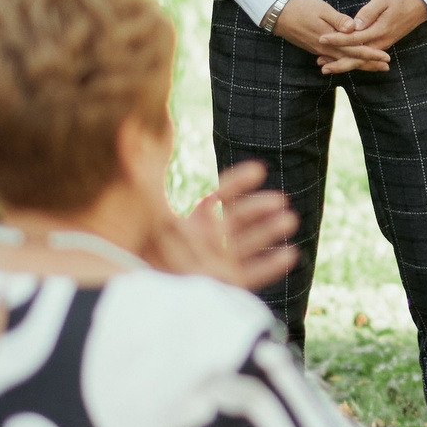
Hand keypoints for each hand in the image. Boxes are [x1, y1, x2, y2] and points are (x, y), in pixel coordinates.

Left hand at [150, 160, 300, 290]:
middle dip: (260, 208)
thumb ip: (143, 177)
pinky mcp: (222, 287)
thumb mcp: (139, 209)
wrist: (136, 289)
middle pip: (239, 221)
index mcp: (189, 226)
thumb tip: (136, 137)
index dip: (238, 184)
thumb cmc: (136, 250)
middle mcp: (206, 244)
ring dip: (270, 232)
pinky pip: (251, 276)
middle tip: (280, 200)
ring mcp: (216, 265)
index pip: (218, 200)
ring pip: (248, 245)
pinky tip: (290, 254)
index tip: (259, 170)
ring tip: (290, 220)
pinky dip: (270, 266)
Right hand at [270, 0, 378, 69]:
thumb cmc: (301, 8)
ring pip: (344, 61)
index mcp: (330, 40)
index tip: (386, 58)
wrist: (279, 16)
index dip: (372, 54)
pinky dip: (346, 62)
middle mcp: (326, 49)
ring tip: (374, 66)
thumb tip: (354, 28)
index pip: (355, 50)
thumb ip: (338, 20)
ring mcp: (321, 51)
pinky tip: (352, 63)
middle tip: (386, 67)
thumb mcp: (321, 9)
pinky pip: (335, 59)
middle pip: (352, 60)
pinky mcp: (317, 49)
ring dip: (359, 64)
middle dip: (370, 64)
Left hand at [314, 0, 426, 74]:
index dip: (337, 39)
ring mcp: (382, 45)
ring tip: (325, 66)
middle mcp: (381, 42)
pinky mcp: (382, 44)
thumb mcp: (384, 0)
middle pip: (357, 57)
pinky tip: (342, 60)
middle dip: (338, 62)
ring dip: (343, 63)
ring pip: (360, 59)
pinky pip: (365, 56)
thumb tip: (355, 24)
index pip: (354, 38)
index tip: (322, 39)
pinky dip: (353, 60)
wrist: (419, 4)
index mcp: (379, 30)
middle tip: (320, 65)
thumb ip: (369, 12)